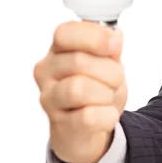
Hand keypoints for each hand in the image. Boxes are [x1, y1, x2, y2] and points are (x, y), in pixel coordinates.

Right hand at [34, 21, 126, 162]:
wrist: (89, 129)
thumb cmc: (96, 90)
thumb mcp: (107, 62)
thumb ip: (109, 46)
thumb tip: (114, 35)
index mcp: (58, 51)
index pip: (64, 33)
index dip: (94, 37)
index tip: (115, 45)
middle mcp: (46, 73)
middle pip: (79, 62)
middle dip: (110, 71)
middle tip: (115, 81)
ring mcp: (50, 100)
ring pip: (79, 88)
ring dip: (106, 93)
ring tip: (107, 97)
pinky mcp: (61, 125)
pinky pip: (89, 117)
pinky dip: (107, 115)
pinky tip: (105, 115)